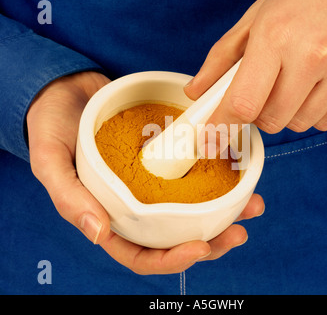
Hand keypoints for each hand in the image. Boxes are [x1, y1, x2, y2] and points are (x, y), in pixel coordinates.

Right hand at [27, 71, 264, 274]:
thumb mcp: (50, 159)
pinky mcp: (167, 156)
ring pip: (192, 210)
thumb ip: (69, 196)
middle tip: (239, 232)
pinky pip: (195, 173)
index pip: (142, 255)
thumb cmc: (51, 126)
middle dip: (211, 242)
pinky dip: (220, 178)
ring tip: (253, 207)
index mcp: (108, 217)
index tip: (202, 247)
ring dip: (225, 213)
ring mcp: (153, 182)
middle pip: (176, 238)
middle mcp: (136, 205)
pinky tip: (241, 174)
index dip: (172, 259)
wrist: (67, 90)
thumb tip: (98, 233)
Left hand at [185, 0, 326, 136]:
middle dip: (259, 113)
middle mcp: (314, 56)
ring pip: (299, 124)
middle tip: (264, 90)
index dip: (222, 127)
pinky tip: (317, 85)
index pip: (243, 103)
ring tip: (294, 81)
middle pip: (271, 121)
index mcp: (277, 37)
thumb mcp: (256, 19)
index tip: (211, 139)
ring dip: (287, 112)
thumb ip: (221, 59)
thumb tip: (197, 92)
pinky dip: (314, 111)